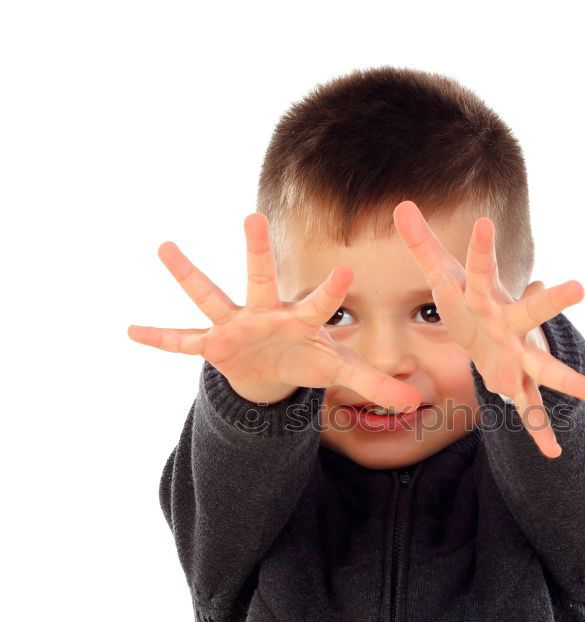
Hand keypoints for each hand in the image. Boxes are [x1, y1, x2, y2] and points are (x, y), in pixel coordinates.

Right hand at [127, 213, 422, 410]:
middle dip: (258, 251)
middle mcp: (267, 313)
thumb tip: (417, 405)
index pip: (321, 304)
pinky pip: (183, 341)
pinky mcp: (214, 343)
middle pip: (263, 279)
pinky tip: (130, 329)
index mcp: (302, 320)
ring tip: (164, 246)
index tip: (346, 269)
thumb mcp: (340, 373)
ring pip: (213, 295)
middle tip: (253, 216)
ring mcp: (236, 325)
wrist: (272, 370)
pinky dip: (160, 337)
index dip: (332, 290)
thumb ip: (375, 386)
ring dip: (190, 274)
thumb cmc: (307, 360)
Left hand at [391, 200, 584, 458]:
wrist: (492, 332)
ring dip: (566, 380)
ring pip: (544, 368)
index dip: (482, 248)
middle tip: (579, 287)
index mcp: (487, 298)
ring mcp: (519, 356)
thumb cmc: (468, 301)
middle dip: (552, 302)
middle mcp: (510, 325)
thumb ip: (423, 245)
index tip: (485, 223)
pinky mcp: (517, 383)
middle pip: (532, 313)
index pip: (482, 268)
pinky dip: (539, 431)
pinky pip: (529, 410)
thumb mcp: (443, 276)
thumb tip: (402, 204)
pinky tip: (552, 454)